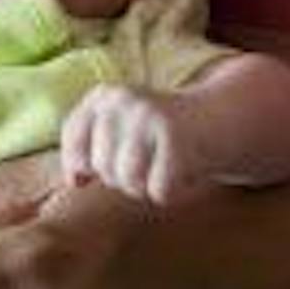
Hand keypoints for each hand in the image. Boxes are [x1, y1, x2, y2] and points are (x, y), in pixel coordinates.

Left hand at [60, 85, 208, 205]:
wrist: (217, 118)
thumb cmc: (157, 134)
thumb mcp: (118, 129)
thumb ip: (88, 150)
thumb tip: (73, 183)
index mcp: (104, 96)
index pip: (73, 140)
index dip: (80, 165)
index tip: (94, 172)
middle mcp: (124, 101)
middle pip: (102, 167)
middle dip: (121, 178)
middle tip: (145, 163)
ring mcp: (150, 117)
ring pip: (128, 181)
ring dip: (143, 188)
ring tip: (157, 170)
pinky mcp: (177, 138)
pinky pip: (157, 190)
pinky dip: (168, 192)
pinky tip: (178, 173)